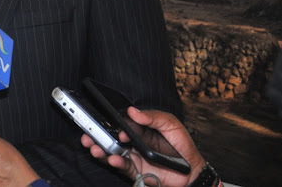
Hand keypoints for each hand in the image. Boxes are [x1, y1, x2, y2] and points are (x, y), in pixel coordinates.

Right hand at [80, 107, 206, 186]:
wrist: (193, 171)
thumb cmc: (182, 145)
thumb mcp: (170, 124)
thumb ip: (152, 117)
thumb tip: (133, 111)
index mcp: (138, 129)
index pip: (119, 123)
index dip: (111, 122)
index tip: (107, 122)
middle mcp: (132, 142)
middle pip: (110, 137)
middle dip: (96, 135)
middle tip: (88, 134)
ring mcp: (132, 156)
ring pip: (111, 152)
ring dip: (100, 149)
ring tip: (94, 147)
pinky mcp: (136, 170)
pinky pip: (122, 166)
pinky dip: (115, 163)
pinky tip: (112, 159)